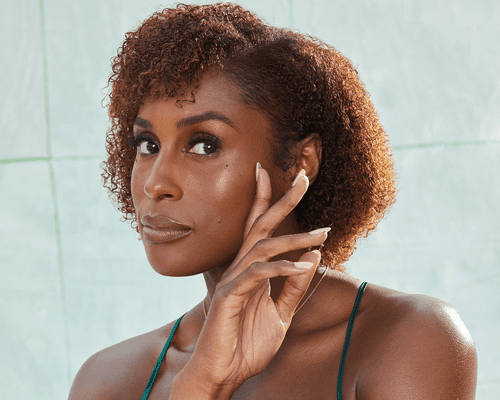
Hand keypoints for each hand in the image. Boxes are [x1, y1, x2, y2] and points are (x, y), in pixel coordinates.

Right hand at [174, 165, 328, 397]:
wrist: (222, 373)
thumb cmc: (246, 344)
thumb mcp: (280, 314)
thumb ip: (294, 286)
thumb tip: (311, 257)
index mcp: (250, 269)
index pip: (259, 228)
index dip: (269, 200)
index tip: (284, 177)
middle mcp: (239, 268)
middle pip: (260, 225)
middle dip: (282, 200)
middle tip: (304, 178)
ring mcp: (232, 280)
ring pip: (262, 247)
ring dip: (294, 239)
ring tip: (321, 234)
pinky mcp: (228, 296)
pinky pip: (257, 275)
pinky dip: (282, 269)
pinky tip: (302, 265)